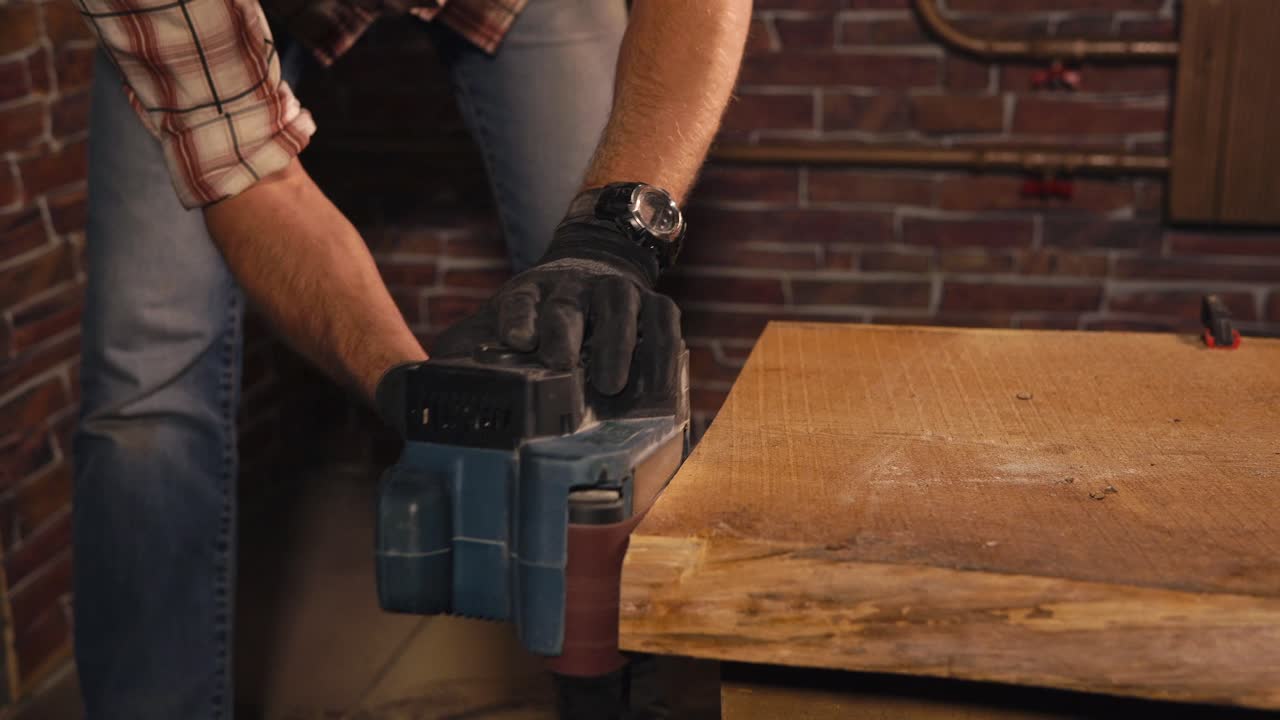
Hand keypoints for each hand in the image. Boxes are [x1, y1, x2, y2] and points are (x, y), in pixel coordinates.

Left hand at [432, 220, 682, 396]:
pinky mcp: (653, 302)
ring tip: (610, 384)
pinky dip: (665, 349)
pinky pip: (665, 320)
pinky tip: (660, 383)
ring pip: (618, 305)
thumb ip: (468, 348)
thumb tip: (421, 382)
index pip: (520, 300)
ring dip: (616, 343)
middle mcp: (573, 287)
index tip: (517, 340)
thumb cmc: (541, 311)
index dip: (518, 317)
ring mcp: (616, 291)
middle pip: (567, 304)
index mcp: (531, 292)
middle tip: (560, 366)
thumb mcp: (499, 322)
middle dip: (563, 333)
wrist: (593, 266)